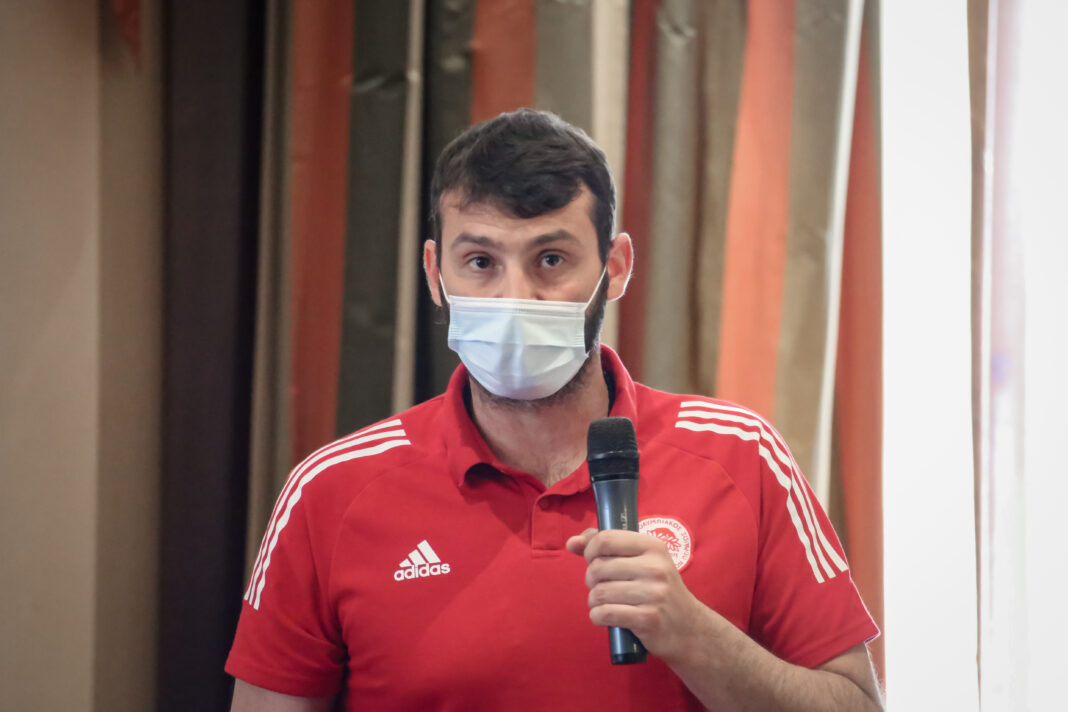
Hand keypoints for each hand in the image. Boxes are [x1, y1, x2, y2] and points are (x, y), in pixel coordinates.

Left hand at [565, 528, 707, 663]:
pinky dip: (597, 617)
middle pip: (598, 567)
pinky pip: (605, 614)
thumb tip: (572, 542)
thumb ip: (606, 547)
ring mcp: (654, 594)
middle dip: (591, 579)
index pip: (606, 539)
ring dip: (594, 601)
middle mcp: (655, 567)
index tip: (592, 560)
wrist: (689, 629)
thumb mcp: (641, 562)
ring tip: (604, 603)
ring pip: (599, 592)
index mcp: (653, 546)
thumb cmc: (658, 591)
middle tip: (601, 586)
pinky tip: (604, 617)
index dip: (590, 550)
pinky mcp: (648, 619)